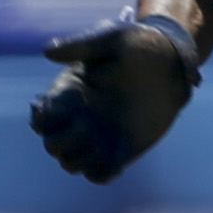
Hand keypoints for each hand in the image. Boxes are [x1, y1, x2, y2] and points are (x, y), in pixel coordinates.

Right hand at [28, 15, 197, 182]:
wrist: (171, 61)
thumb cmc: (139, 45)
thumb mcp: (110, 39)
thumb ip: (81, 45)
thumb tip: (47, 51)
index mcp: (69, 95)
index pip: (41, 119)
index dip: (43, 120)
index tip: (56, 111)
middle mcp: (79, 118)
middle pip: (53, 146)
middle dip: (64, 141)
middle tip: (87, 124)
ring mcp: (99, 136)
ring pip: (72, 164)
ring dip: (82, 158)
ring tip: (102, 143)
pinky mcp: (121, 149)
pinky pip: (99, 174)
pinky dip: (101, 173)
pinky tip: (118, 161)